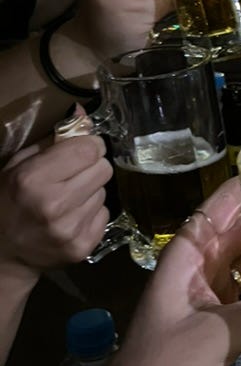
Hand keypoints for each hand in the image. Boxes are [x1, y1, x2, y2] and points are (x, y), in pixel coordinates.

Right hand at [0, 132, 110, 270]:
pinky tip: (72, 216)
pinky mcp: (83, 247)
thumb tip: (83, 113)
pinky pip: (105, 215)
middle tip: (75, 174)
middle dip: (92, 166)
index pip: (88, 150)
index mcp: (33, 179)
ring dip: (90, 191)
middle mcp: (54, 205)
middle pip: (103, 169)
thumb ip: (53, 139)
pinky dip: (92, 212)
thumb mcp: (19, 165)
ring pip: (104, 192)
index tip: (81, 149)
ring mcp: (70, 229)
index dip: (88, 146)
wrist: (3, 253)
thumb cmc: (8, 201)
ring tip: (69, 198)